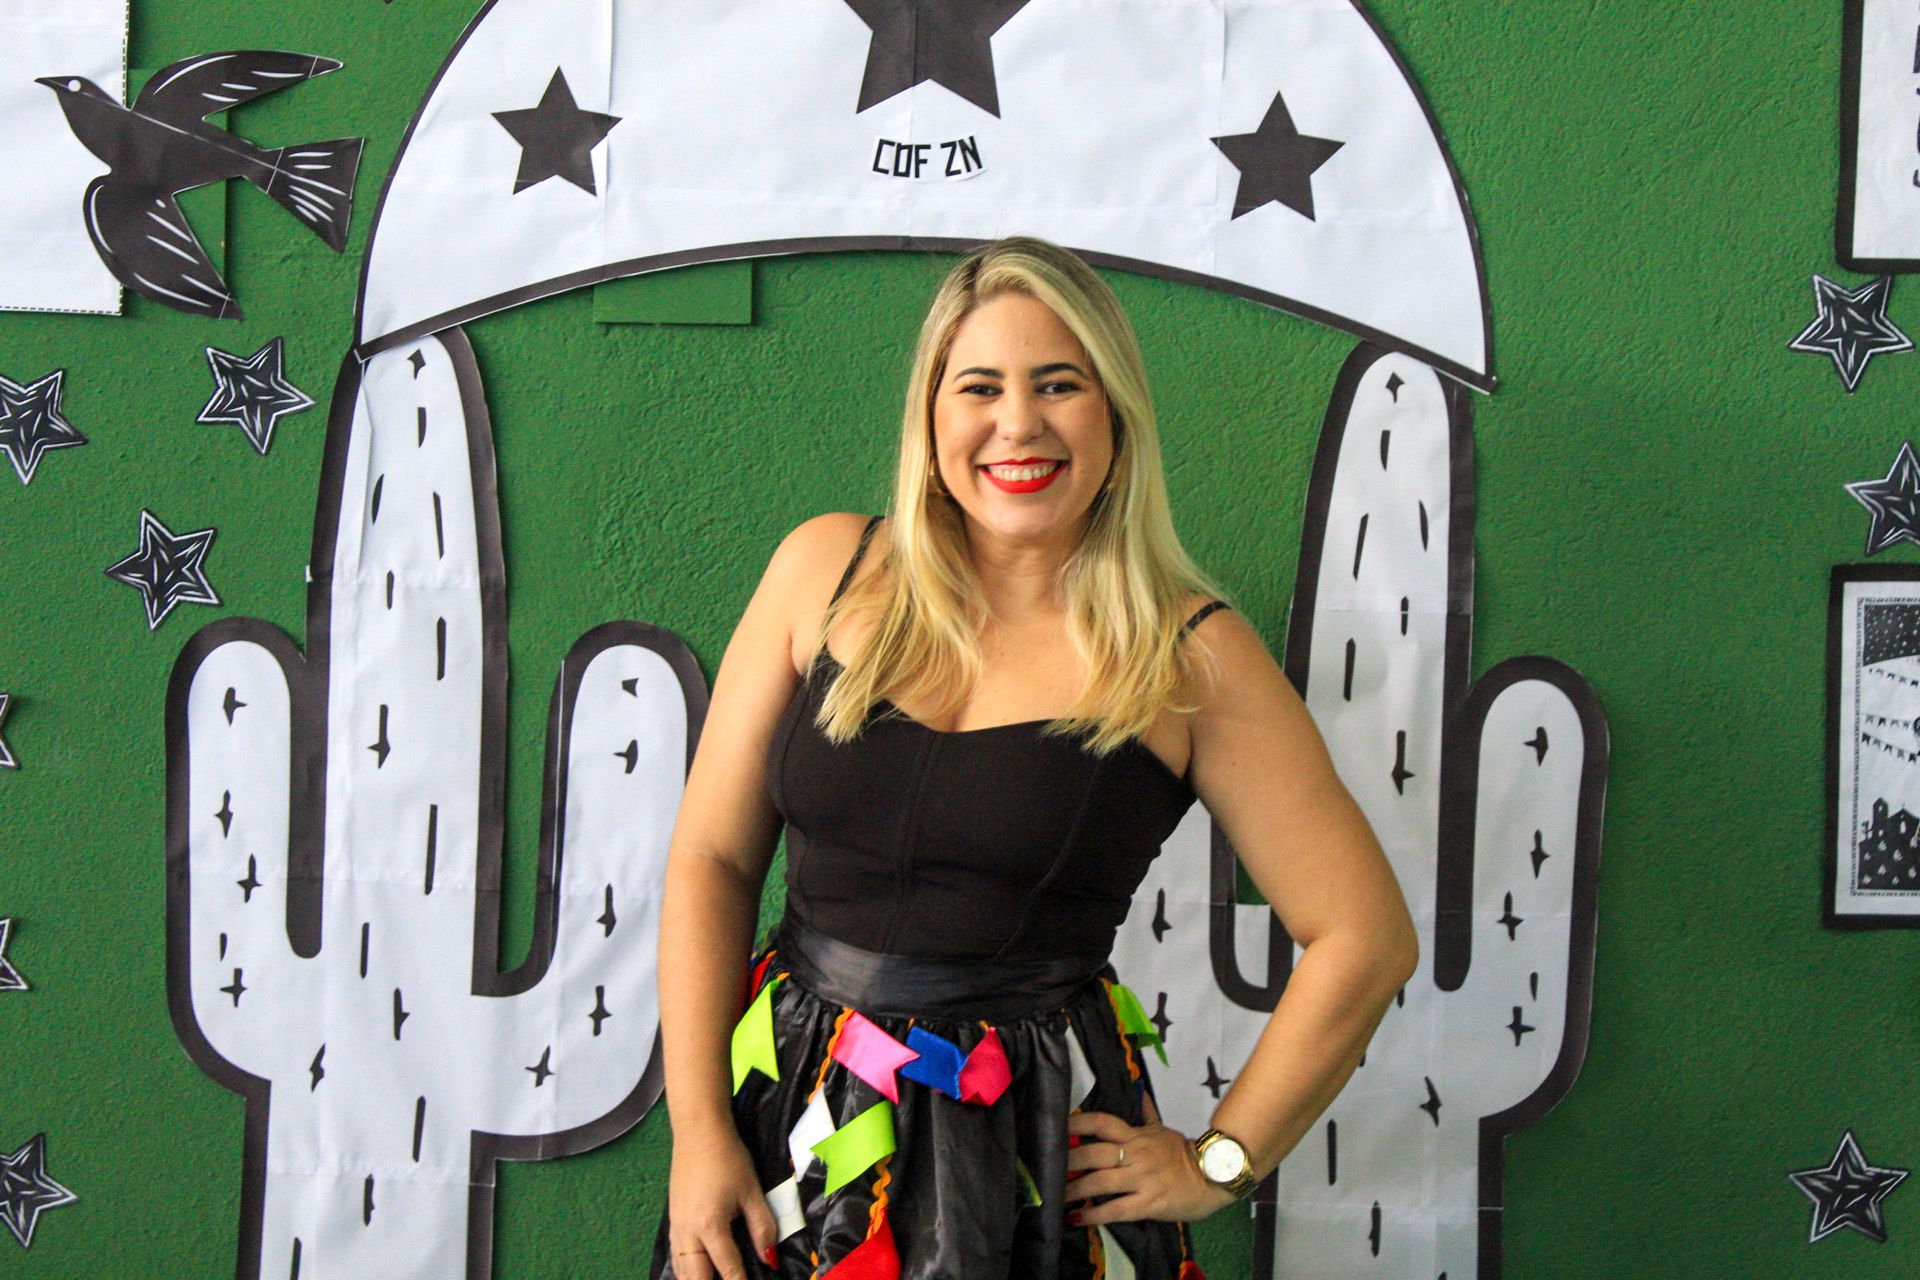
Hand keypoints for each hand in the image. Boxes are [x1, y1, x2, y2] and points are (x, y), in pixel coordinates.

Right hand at [666, 1127, 779, 1277]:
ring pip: (681, 1270)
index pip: (727, 1268)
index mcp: (710, 1226)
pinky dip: (684, 1271)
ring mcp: (676, 1227)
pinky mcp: (673, 1220)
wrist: (699, 1132)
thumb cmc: (728, 1158)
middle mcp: (688, 1232)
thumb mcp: (752, 1192)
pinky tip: (695, 1273)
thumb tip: (770, 1258)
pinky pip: (675, 1256)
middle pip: (695, 1278)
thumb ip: (762, 1227)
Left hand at [1063, 1090, 1239, 1225]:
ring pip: (1100, 1182)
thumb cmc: (1183, 1154)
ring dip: (1074, 1190)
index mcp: (1136, 1135)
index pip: (1102, 1123)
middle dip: (1068, 1161)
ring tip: (1057, 1196)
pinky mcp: (1149, 1203)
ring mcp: (1142, 1179)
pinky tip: (1077, 1218)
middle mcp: (1136, 1154)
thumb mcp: (1163, 1130)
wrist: (1213, 1177)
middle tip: (1048, 1167)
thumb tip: (1139, 1092)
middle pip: (1093, 1153)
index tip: (1056, 1127)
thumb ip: (1147, 1113)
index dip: (1077, 1124)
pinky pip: (1117, 1209)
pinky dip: (1094, 1215)